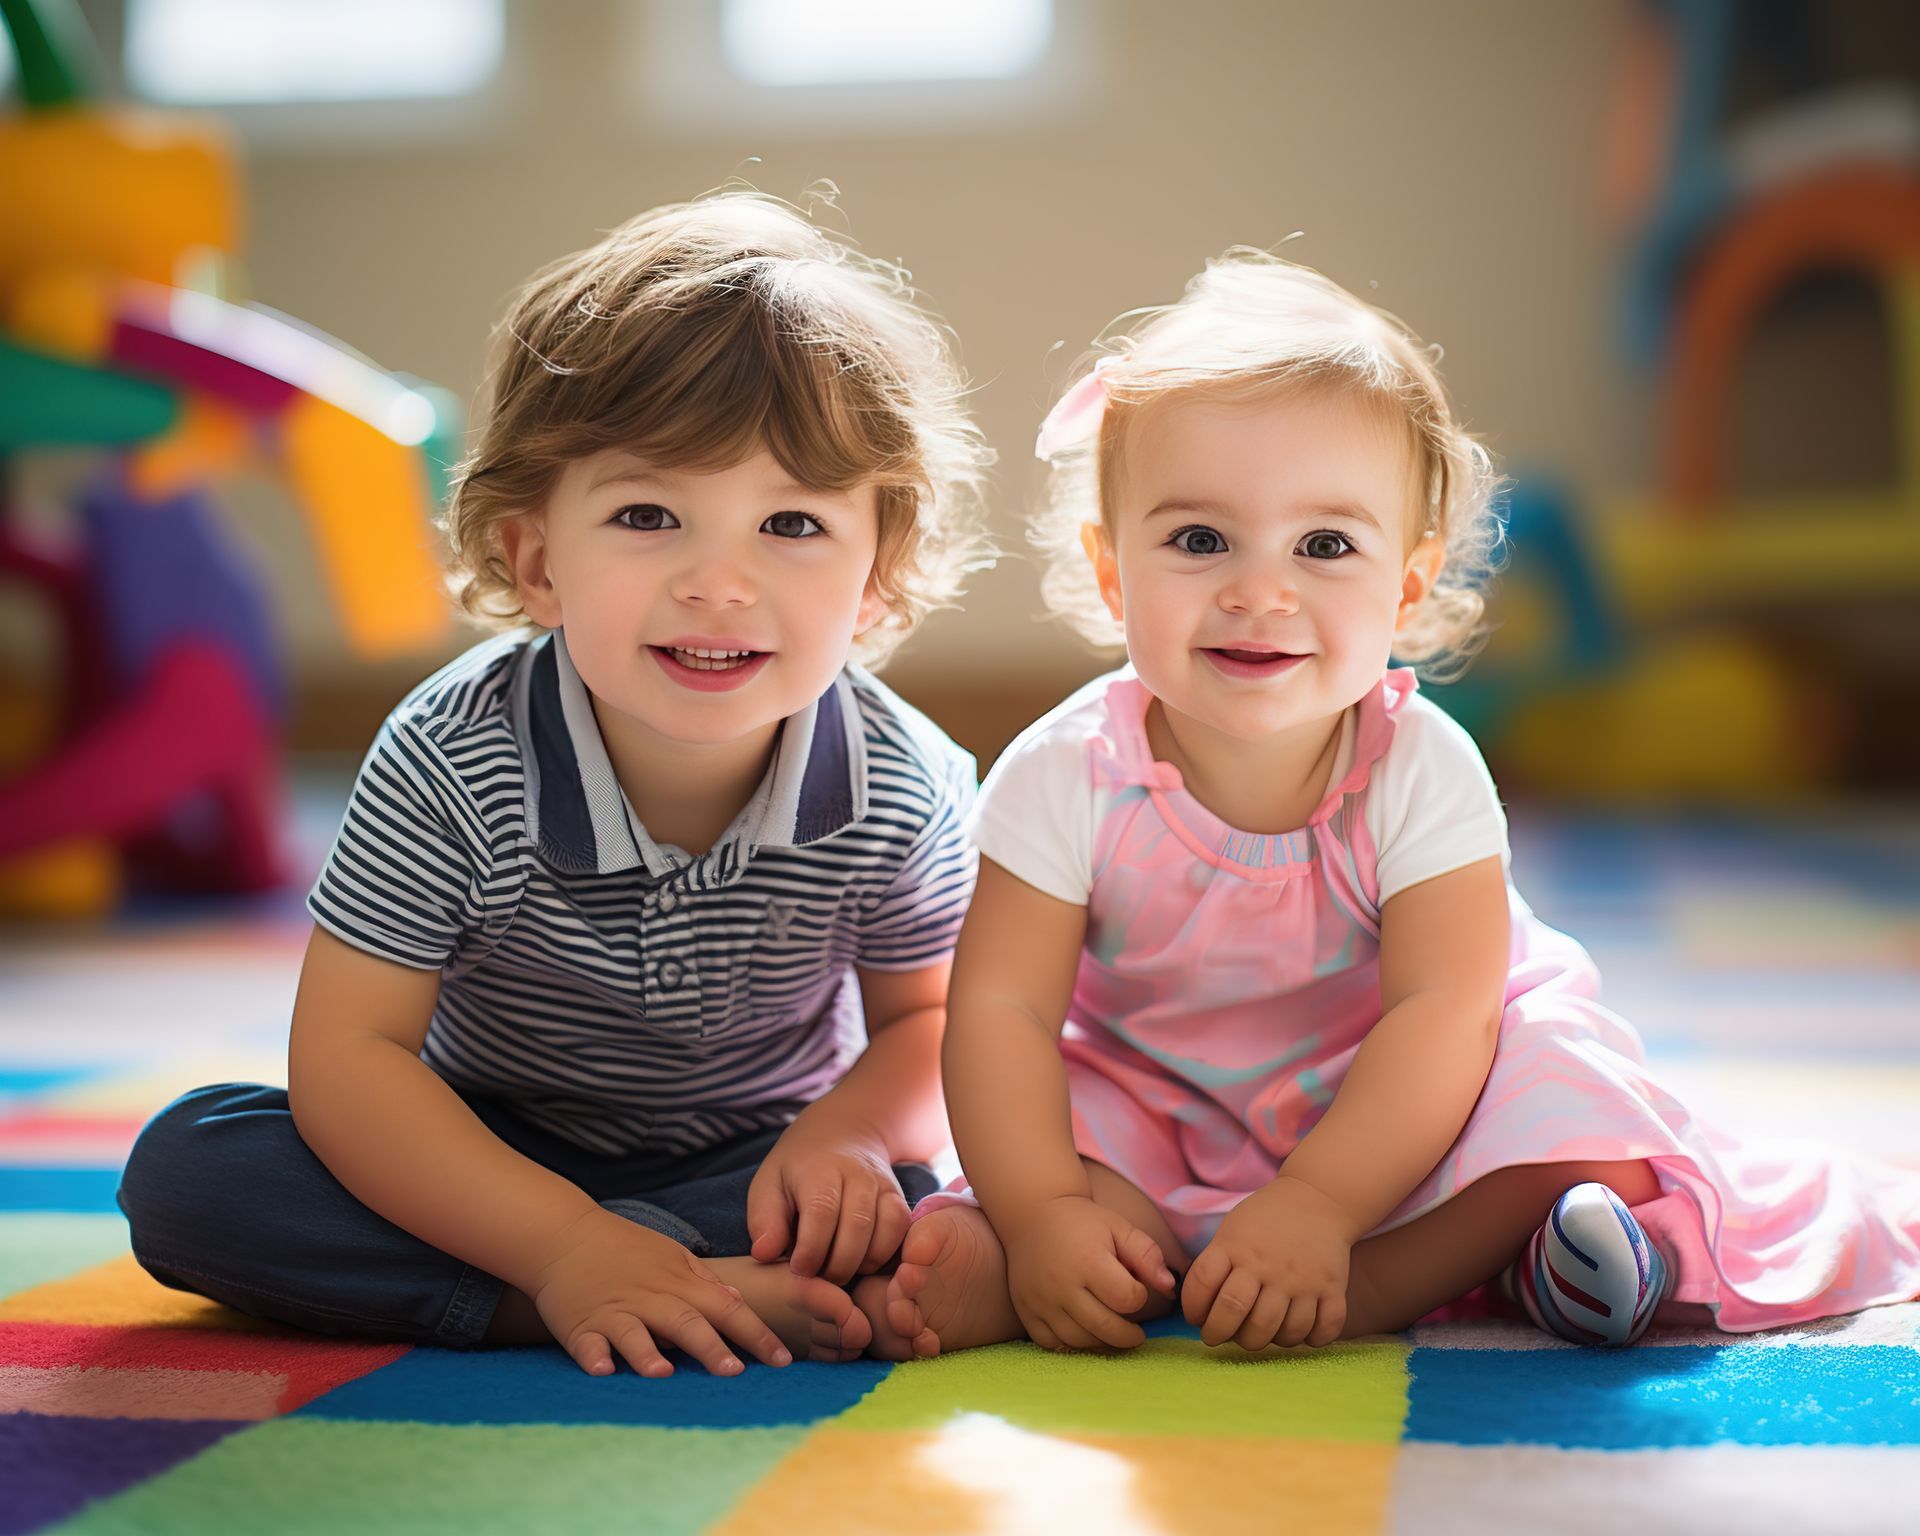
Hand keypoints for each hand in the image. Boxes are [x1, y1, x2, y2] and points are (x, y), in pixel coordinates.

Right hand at [531, 1207, 791, 1377]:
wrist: (565, 1234)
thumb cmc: (623, 1248)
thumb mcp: (670, 1255)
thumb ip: (703, 1280)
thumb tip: (735, 1301)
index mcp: (677, 1283)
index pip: (726, 1309)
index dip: (756, 1333)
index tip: (783, 1359)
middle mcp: (649, 1298)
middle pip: (686, 1323)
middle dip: (711, 1348)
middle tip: (735, 1372)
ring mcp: (613, 1312)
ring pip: (635, 1334)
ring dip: (648, 1354)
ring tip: (665, 1374)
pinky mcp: (579, 1324)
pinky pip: (587, 1343)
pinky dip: (594, 1356)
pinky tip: (602, 1370)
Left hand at [745, 1109, 911, 1283]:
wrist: (841, 1134)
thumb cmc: (798, 1169)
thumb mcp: (769, 1183)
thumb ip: (764, 1219)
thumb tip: (764, 1254)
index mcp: (819, 1169)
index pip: (822, 1213)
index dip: (810, 1251)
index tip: (798, 1270)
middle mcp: (857, 1173)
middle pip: (857, 1228)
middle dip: (837, 1266)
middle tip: (819, 1278)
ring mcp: (883, 1184)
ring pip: (884, 1232)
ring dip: (861, 1264)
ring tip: (838, 1270)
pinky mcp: (898, 1197)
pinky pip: (900, 1232)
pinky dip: (883, 1255)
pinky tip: (860, 1261)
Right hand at [1003, 1194, 1176, 1351]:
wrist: (1032, 1216)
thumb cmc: (1082, 1223)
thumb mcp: (1119, 1227)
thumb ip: (1147, 1254)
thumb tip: (1169, 1286)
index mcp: (1088, 1260)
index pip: (1127, 1299)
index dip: (1138, 1296)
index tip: (1135, 1288)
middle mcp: (1062, 1285)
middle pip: (1106, 1328)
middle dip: (1129, 1335)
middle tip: (1136, 1333)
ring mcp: (1041, 1301)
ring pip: (1080, 1341)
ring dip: (1103, 1343)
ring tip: (1112, 1332)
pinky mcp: (1026, 1311)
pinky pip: (1052, 1344)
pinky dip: (1072, 1346)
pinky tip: (1083, 1332)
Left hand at [1183, 1175, 1353, 1349]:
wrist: (1319, 1198)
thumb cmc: (1266, 1219)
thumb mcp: (1232, 1231)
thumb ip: (1215, 1265)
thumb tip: (1199, 1311)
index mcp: (1236, 1247)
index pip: (1202, 1284)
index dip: (1193, 1309)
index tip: (1197, 1318)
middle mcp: (1267, 1265)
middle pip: (1237, 1314)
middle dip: (1221, 1334)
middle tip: (1221, 1336)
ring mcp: (1302, 1279)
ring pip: (1282, 1332)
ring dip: (1267, 1341)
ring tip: (1260, 1332)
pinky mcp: (1332, 1288)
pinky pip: (1324, 1329)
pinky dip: (1313, 1339)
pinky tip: (1300, 1331)